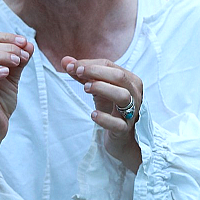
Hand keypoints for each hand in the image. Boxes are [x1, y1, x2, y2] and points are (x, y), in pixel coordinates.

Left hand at [62, 56, 142, 171]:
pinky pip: (118, 123)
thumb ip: (83, 75)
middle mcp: (135, 94)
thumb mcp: (98, 89)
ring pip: (123, 96)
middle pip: (119, 77)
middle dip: (96, 72)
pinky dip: (105, 118)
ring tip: (85, 88)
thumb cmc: (111, 108)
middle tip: (78, 72)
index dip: (90, 64)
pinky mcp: (125, 130)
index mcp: (130, 80)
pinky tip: (93, 114)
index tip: (71, 66)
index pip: (110, 66)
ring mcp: (132, 112)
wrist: (122, 138)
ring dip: (103, 89)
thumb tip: (65, 61)